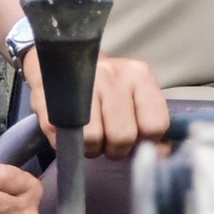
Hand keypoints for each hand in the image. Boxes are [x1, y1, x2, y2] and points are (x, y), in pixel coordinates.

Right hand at [23, 48, 168, 158]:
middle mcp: (112, 75)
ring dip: (92, 149)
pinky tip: (74, 133)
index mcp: (139, 75)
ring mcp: (81, 84)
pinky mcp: (53, 99)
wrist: (62, 59)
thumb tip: (160, 155)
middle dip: (116, 149)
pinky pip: (67, 138)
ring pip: (93, 139)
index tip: (136, 139)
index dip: (145, 141)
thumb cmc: (106, 87)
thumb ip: (150, 122)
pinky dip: (72, 145)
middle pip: (123, 136)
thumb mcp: (135, 95)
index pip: (155, 123)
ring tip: (91, 137)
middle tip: (109, 142)